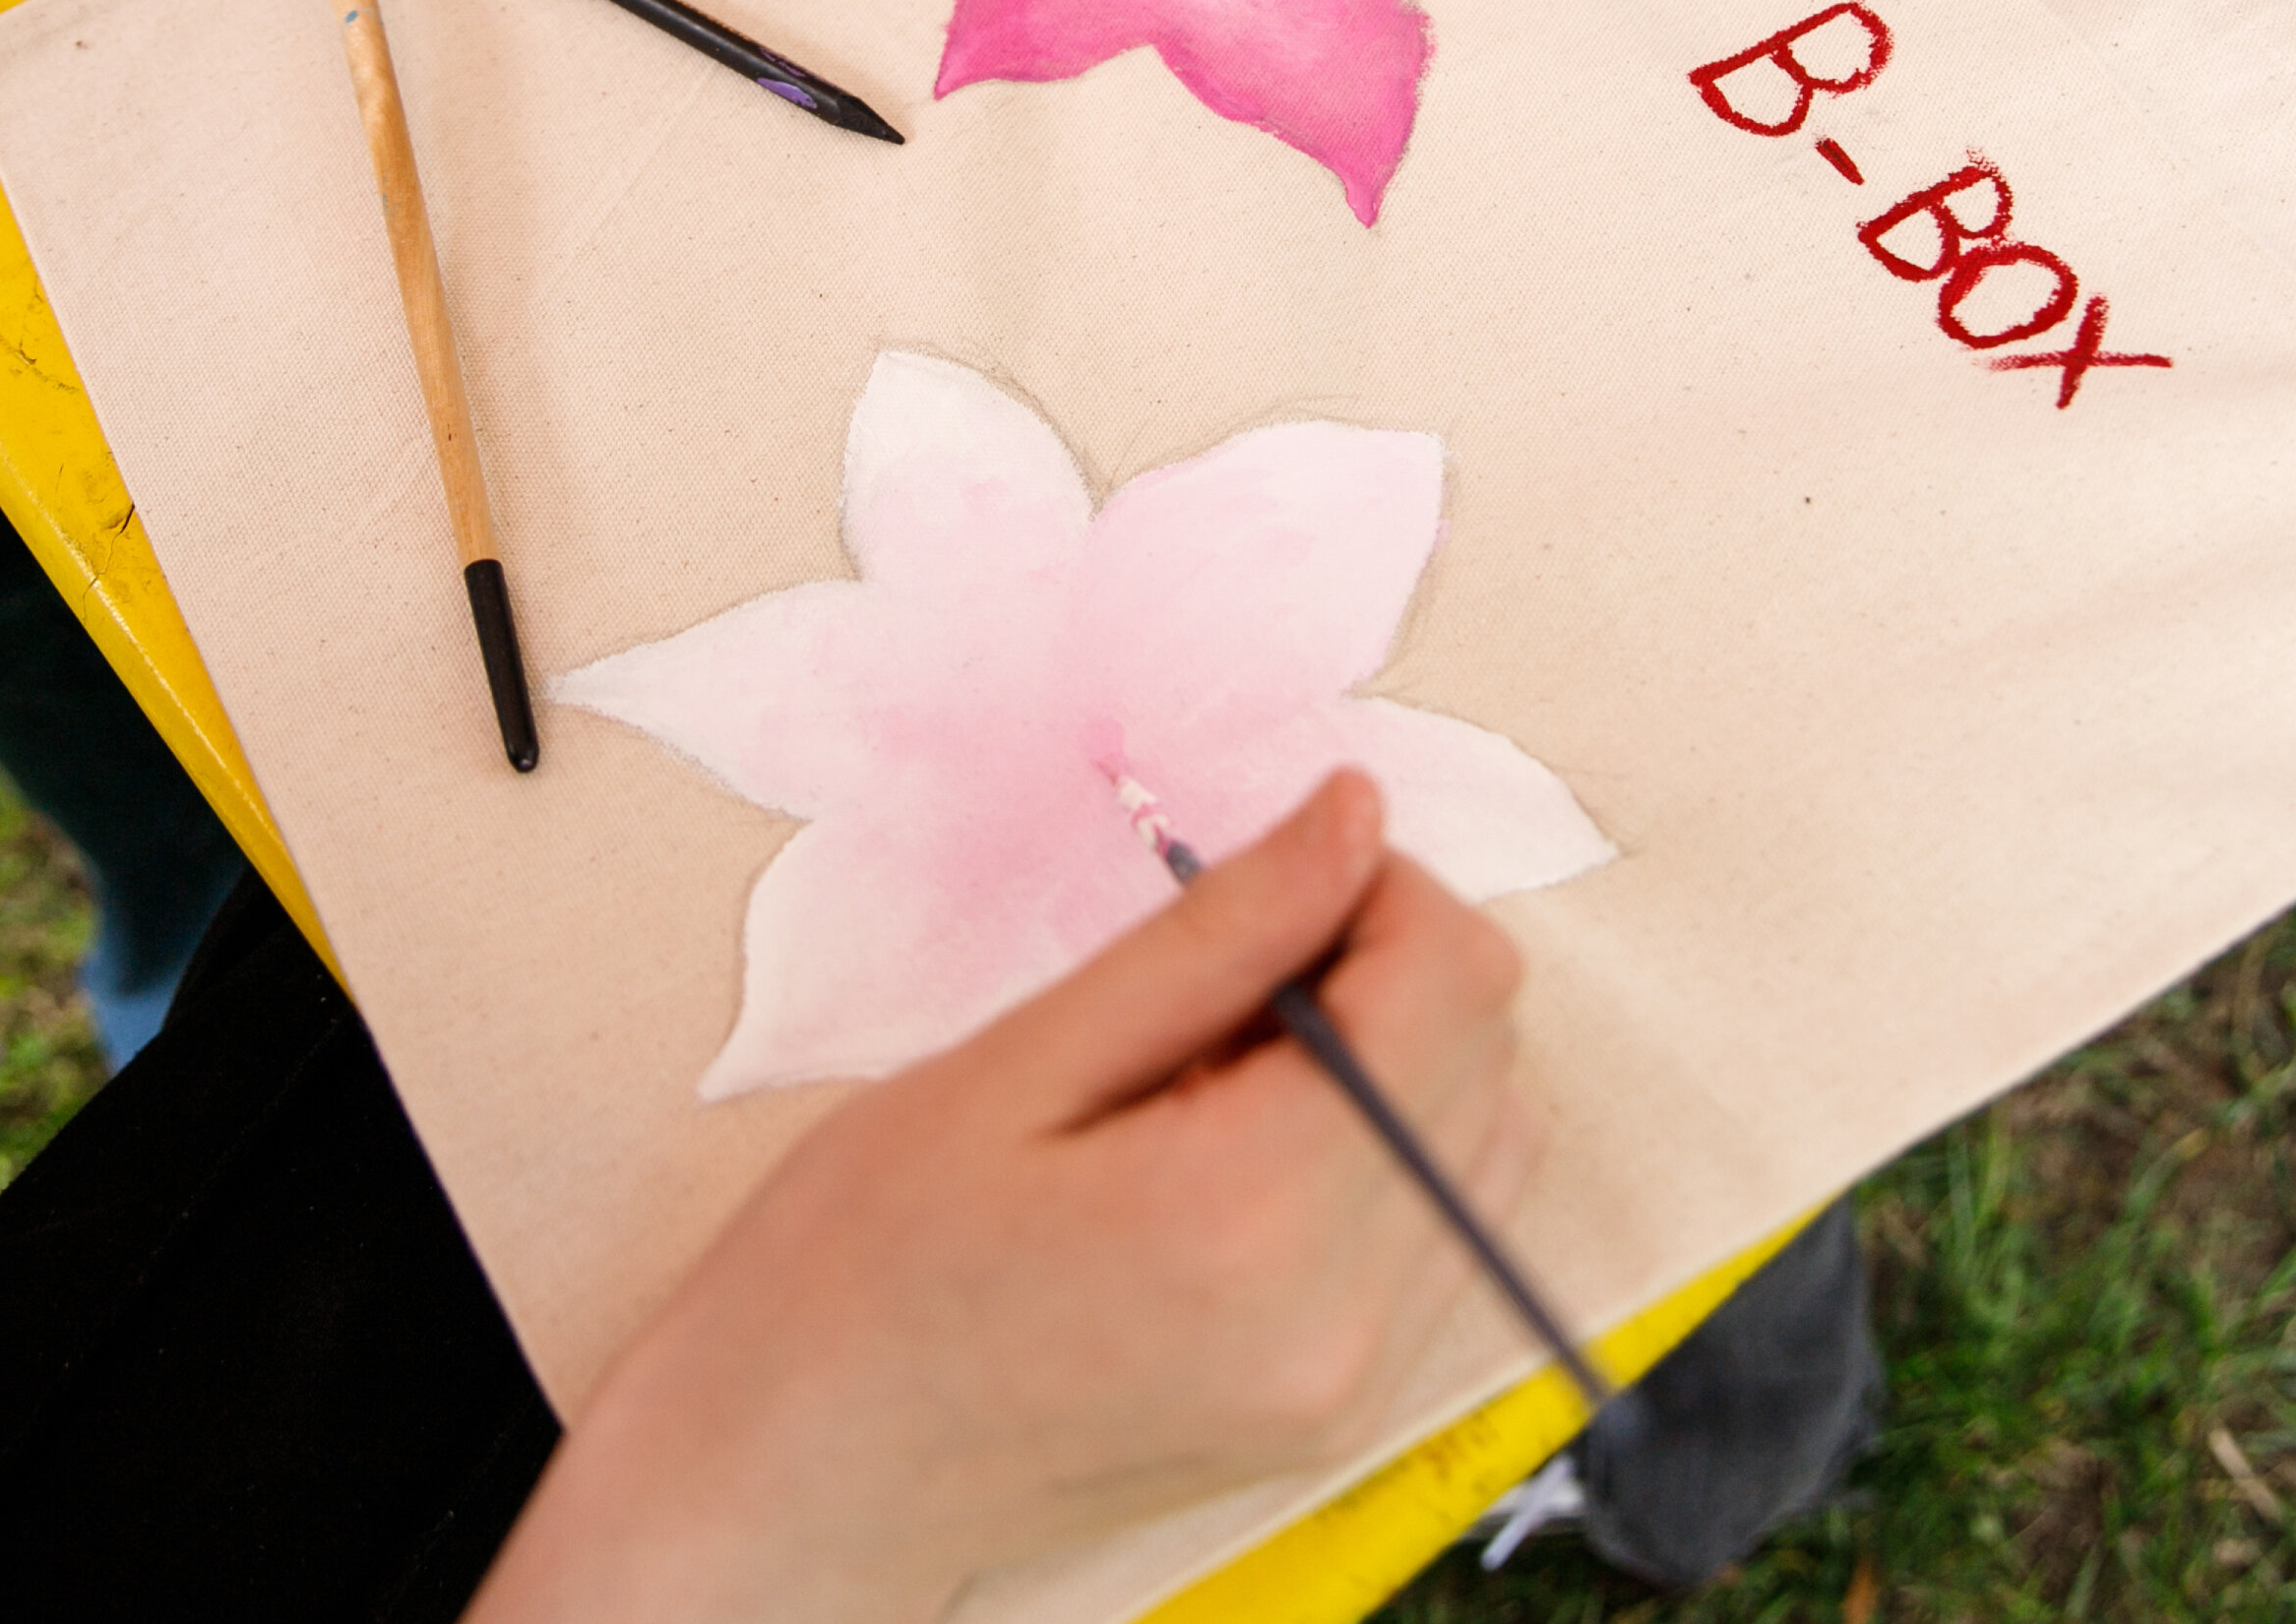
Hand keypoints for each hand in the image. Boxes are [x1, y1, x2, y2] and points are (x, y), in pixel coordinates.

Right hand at [467, 773, 1539, 1621]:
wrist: (802, 1477)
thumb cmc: (858, 1268)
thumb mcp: (1017, 1062)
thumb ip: (1215, 937)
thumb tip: (1354, 818)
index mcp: (1250, 1216)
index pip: (1454, 986)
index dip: (1383, 888)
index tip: (1275, 874)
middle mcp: (1339, 1318)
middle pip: (1493, 1060)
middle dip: (1391, 967)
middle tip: (1226, 966)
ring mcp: (1352, 1385)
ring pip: (1493, 1146)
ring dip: (1399, 1061)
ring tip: (1222, 1067)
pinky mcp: (1341, 1416)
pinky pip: (1444, 1236)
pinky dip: (1386, 1155)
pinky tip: (1242, 1148)